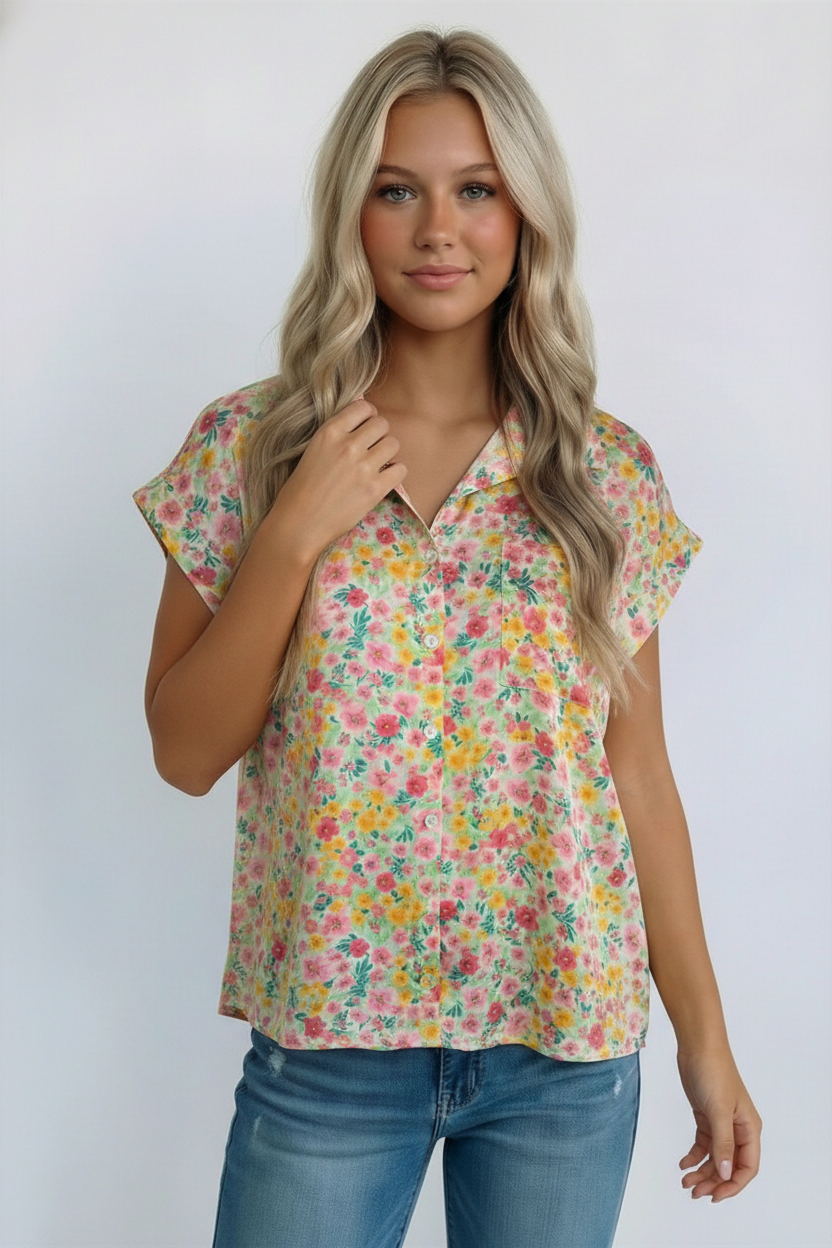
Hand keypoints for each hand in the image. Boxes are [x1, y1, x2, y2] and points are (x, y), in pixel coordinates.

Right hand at [267, 396, 407, 560]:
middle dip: (379, 435)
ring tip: (376, 465)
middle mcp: (348, 445)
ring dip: (388, 453)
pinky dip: (395, 473)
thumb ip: (336, 434)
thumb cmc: (300, 489)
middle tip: (370, 450)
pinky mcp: (374, 489)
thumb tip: (361, 421)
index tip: (364, 430)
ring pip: (393, 444)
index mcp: (329, 432)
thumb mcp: (313, 449)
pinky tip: (382, 479)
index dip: (368, 417)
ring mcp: (363, 467)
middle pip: (382, 424)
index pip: (364, 407)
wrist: (299, 523)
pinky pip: (401, 469)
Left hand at [676, 1043, 761, 1202]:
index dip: (733, 1185)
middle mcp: (738, 1129)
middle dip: (713, 1181)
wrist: (697, 1046)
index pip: (747, 1167)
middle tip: (694, 1192)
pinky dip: (694, 1156)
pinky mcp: (707, 1117)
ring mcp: (722, 1123)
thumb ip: (723, 1143)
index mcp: (749, 1128)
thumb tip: (726, 1174)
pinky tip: (683, 1163)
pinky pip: (704, 1144)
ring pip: (715, 1157)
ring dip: (702, 1171)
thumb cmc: (714, 1072)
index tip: (715, 1195)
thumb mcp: (719, 1110)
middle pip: (729, 1166)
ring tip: (685, 1182)